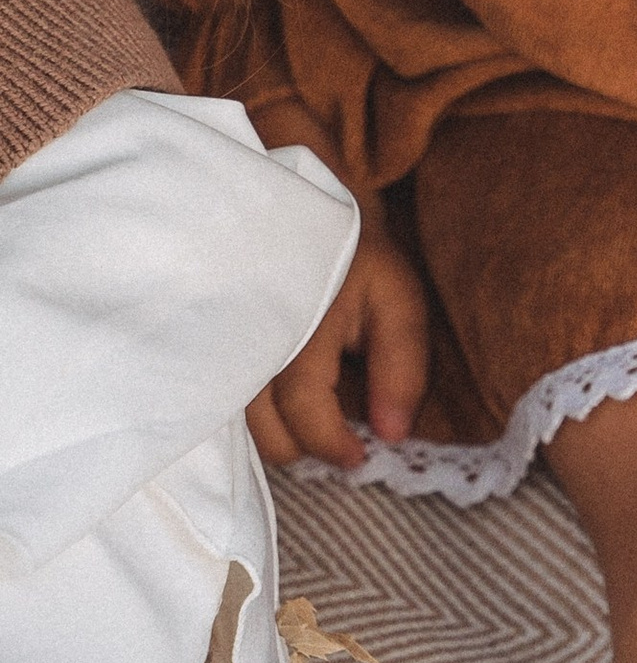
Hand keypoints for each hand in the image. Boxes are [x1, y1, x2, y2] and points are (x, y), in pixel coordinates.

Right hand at [247, 195, 430, 470]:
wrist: (306, 206)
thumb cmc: (357, 257)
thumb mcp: (397, 299)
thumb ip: (402, 368)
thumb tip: (392, 436)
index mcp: (301, 326)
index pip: (304, 413)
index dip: (334, 446)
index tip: (359, 456)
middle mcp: (251, 340)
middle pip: (267, 432)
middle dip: (308, 443)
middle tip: (337, 429)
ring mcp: (222, 346)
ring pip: (243, 427)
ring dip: (280, 433)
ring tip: (312, 413)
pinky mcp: (208, 348)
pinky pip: (224, 404)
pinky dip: (255, 416)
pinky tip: (280, 401)